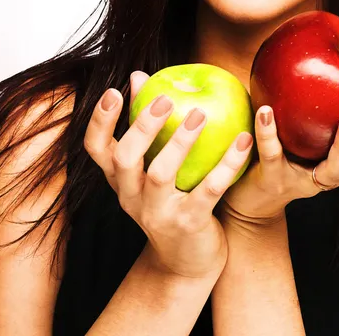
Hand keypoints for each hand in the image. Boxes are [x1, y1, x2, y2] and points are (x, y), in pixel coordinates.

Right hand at [83, 71, 252, 278]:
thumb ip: (144, 124)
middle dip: (142, 125)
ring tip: (201, 114)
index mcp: (120, 180)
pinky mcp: (189, 224)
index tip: (114, 91)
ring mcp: (158, 213)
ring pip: (160, 174)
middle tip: (166, 99)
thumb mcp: (150, 169)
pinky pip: (208, 190)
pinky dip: (226, 164)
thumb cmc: (170, 202)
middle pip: (124, 158)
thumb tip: (137, 76)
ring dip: (180, 141)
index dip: (101, 120)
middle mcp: (131, 197)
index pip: (96, 149)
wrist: (186, 262)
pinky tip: (243, 141)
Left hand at [220, 68, 338, 225]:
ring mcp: (307, 180)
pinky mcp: (275, 180)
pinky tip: (264, 110)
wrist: (250, 191)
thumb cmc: (282, 146)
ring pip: (336, 170)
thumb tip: (322, 39)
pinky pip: (274, 156)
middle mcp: (335, 171)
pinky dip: (269, 133)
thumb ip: (319, 91)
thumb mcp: (305, 119)